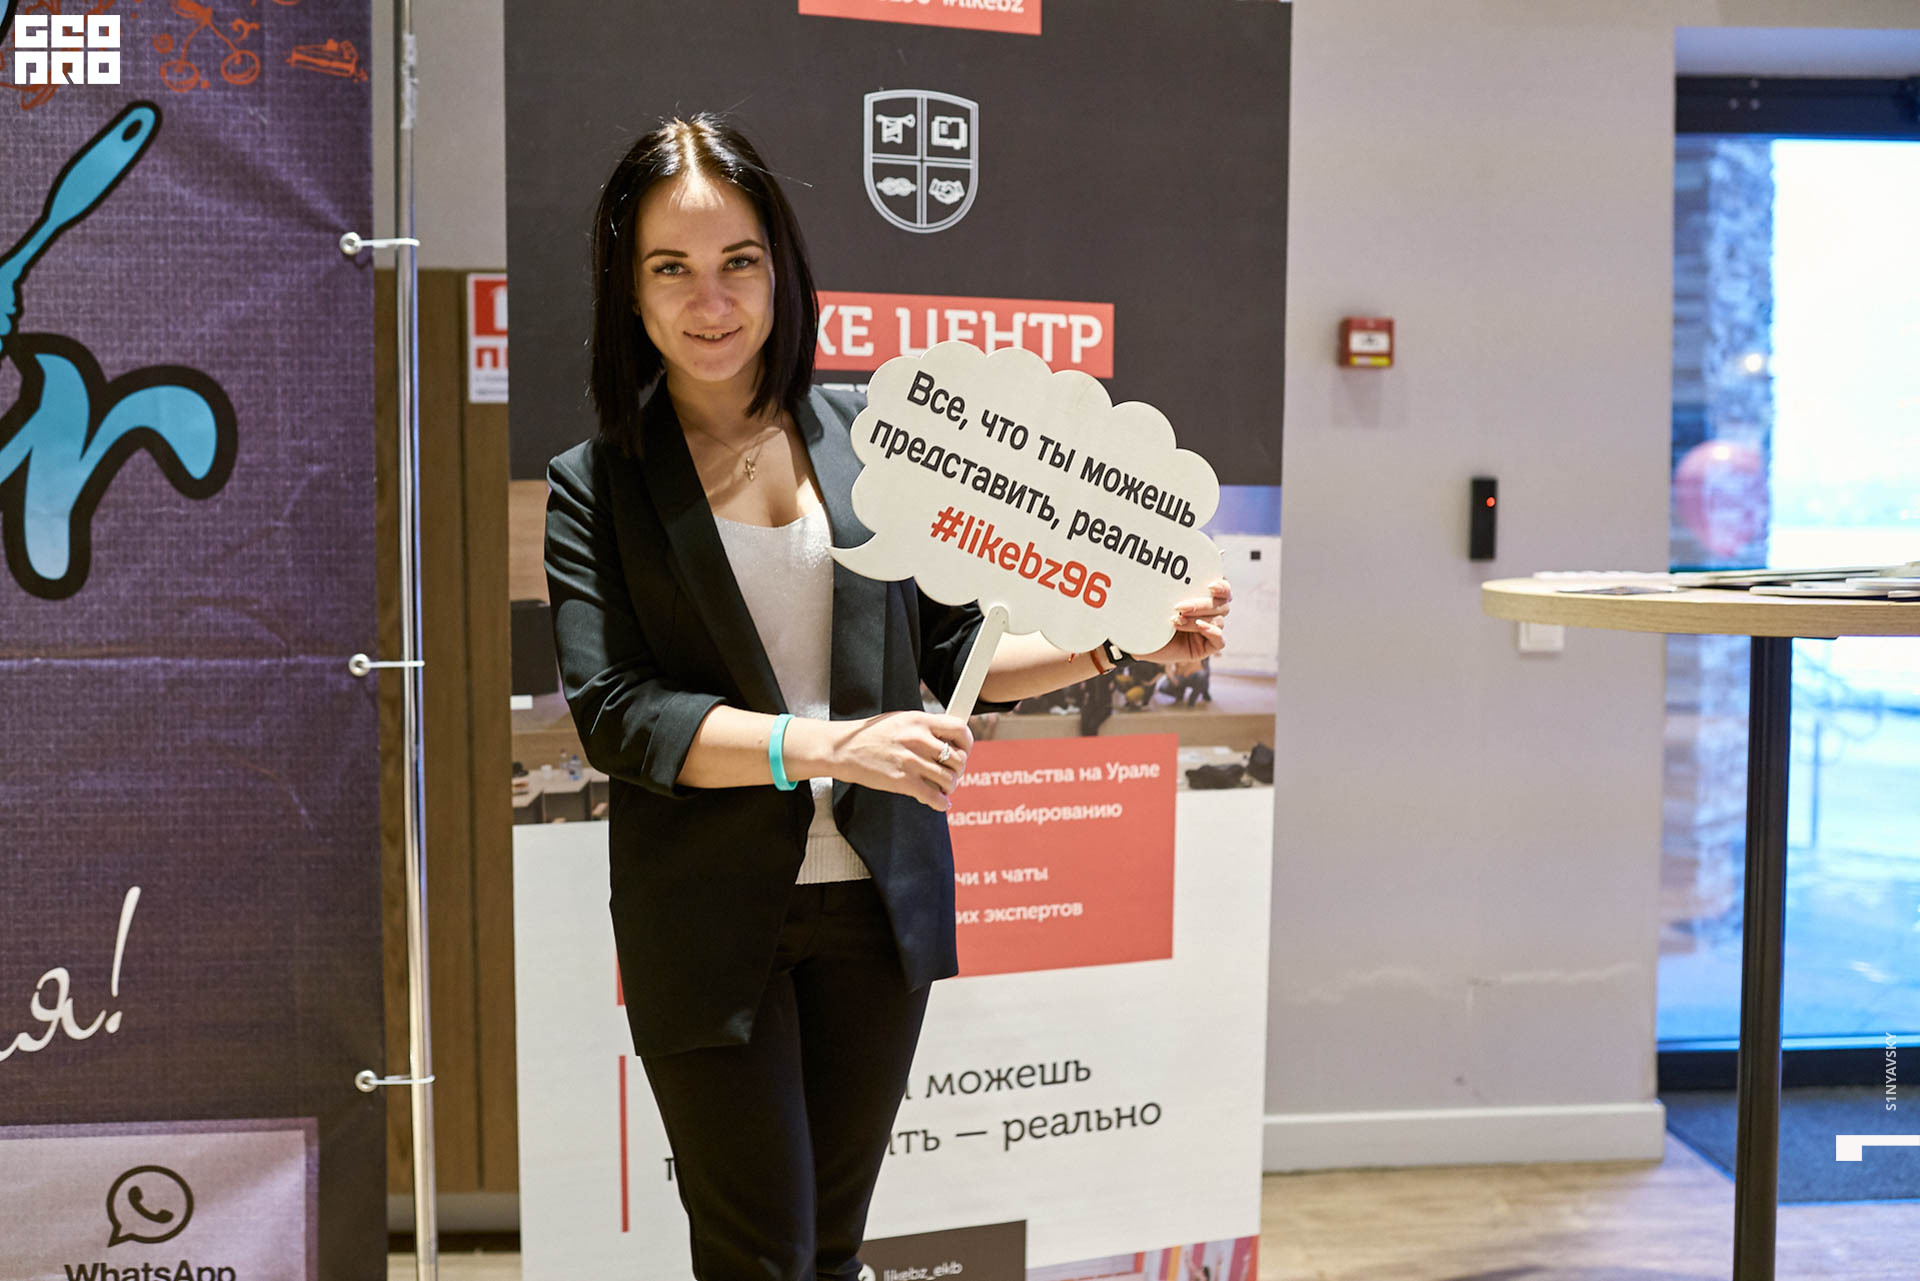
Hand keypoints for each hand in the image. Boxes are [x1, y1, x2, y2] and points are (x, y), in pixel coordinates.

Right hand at [830, 711, 972, 811]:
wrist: (843, 749)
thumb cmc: (870, 735)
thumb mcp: (901, 720)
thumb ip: (925, 728)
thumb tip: (949, 740)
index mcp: (919, 720)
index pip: (959, 729)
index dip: (967, 743)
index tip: (964, 751)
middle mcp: (918, 739)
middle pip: (958, 758)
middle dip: (959, 770)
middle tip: (951, 773)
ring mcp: (910, 761)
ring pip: (949, 779)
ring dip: (950, 787)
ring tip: (943, 787)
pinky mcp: (902, 782)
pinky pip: (933, 797)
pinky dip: (941, 803)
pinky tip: (939, 802)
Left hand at [1136, 578, 1231, 664]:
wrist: (1134, 640)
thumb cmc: (1146, 616)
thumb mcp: (1159, 598)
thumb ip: (1173, 584)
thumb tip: (1188, 566)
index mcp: (1202, 597)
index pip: (1223, 590)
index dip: (1222, 587)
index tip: (1210, 585)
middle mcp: (1208, 614)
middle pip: (1222, 605)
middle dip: (1201, 604)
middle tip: (1179, 607)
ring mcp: (1208, 631)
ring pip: (1218, 621)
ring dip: (1198, 618)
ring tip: (1175, 620)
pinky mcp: (1205, 648)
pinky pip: (1219, 641)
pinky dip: (1212, 632)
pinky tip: (1199, 626)